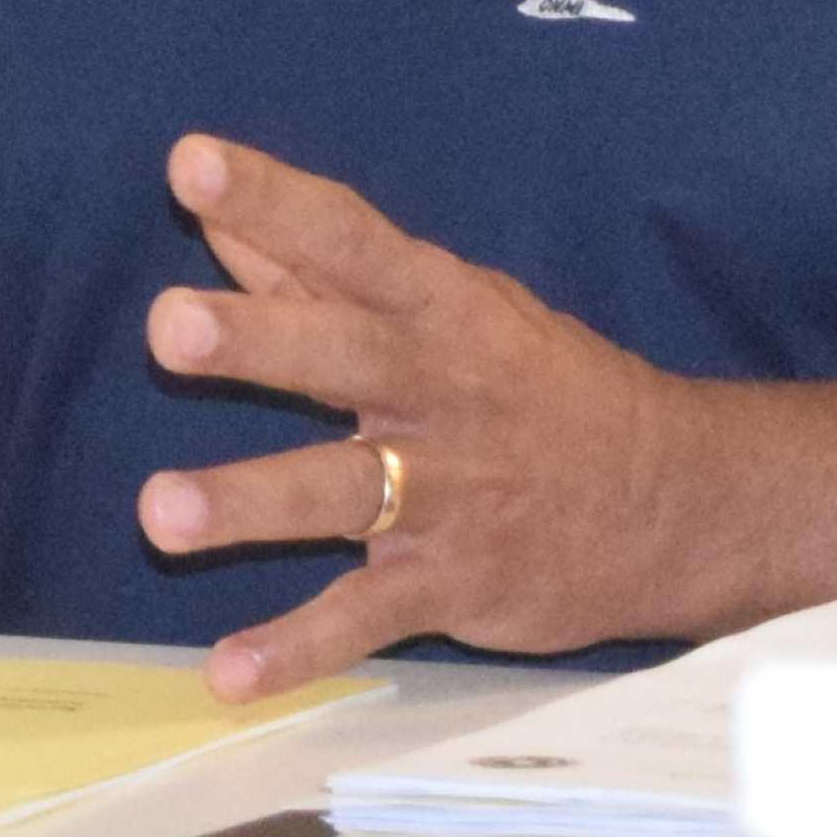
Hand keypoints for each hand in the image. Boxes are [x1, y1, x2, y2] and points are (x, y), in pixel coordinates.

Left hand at [135, 132, 691, 697]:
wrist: (677, 500)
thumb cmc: (538, 386)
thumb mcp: (453, 308)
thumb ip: (322, 272)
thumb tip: (217, 217)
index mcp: (438, 308)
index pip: (348, 238)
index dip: (272, 197)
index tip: (189, 162)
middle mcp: (436, 391)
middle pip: (340, 356)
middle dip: (257, 342)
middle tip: (167, 327)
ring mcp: (446, 493)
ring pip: (338, 491)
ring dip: (248, 502)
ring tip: (158, 515)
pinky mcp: (452, 584)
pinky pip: (366, 617)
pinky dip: (297, 650)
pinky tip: (227, 675)